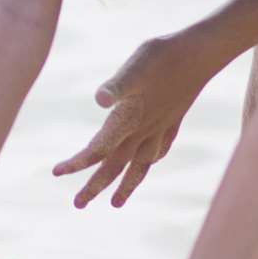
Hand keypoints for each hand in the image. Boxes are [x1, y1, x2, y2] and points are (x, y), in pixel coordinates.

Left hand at [50, 31, 218, 208]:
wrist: (202, 53)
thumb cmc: (164, 56)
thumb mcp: (136, 65)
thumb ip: (118, 85)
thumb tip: (99, 100)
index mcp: (129, 120)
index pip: (98, 149)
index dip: (76, 163)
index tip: (55, 173)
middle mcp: (145, 130)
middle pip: (115, 166)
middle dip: (95, 187)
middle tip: (77, 205)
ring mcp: (161, 128)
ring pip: (140, 166)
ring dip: (125, 185)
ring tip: (116, 203)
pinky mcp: (173, 121)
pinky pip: (158, 151)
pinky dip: (149, 162)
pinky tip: (147, 163)